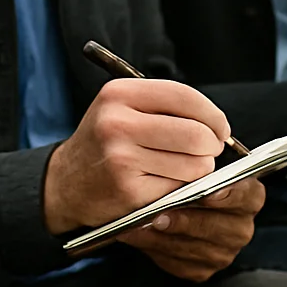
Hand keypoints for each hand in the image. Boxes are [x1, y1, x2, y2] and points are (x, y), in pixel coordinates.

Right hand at [43, 78, 231, 233]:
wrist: (65, 183)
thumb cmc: (106, 142)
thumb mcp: (122, 109)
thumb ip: (165, 108)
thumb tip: (219, 126)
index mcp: (119, 94)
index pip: (183, 96)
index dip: (212, 114)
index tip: (222, 128)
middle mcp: (117, 123)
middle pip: (195, 133)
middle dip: (211, 145)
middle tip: (208, 151)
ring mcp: (122, 159)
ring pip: (193, 165)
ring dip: (198, 170)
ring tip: (179, 168)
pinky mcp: (129, 192)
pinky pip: (179, 189)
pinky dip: (179, 189)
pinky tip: (161, 184)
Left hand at [117, 178, 263, 281]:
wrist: (179, 203)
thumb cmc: (189, 177)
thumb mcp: (196, 164)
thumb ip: (195, 166)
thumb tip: (180, 167)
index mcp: (249, 198)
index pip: (247, 196)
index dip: (229, 195)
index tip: (207, 193)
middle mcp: (241, 228)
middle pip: (217, 227)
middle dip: (186, 221)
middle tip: (160, 214)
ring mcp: (223, 252)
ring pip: (194, 248)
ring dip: (163, 237)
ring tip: (140, 224)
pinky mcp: (202, 270)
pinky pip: (178, 263)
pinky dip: (155, 249)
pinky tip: (137, 235)